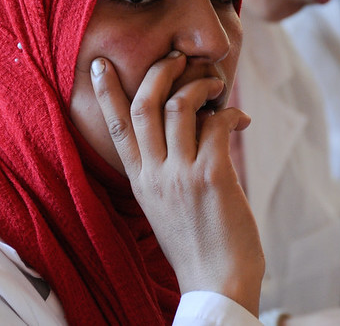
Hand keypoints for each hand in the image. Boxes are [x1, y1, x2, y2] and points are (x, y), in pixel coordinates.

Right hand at [90, 51, 264, 314]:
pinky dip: (230, 113)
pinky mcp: (212, 176)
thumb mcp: (164, 206)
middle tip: (176, 57)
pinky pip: (217, 125)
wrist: (215, 283)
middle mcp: (155, 173)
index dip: (106, 93)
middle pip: (144, 105)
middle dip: (159, 72)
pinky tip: (241, 119)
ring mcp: (181, 174)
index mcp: (140, 180)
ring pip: (180, 106)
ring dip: (200, 86)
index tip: (99, 64)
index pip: (116, 127)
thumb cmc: (196, 244)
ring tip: (215, 84)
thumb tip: (186, 129)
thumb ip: (164, 170)